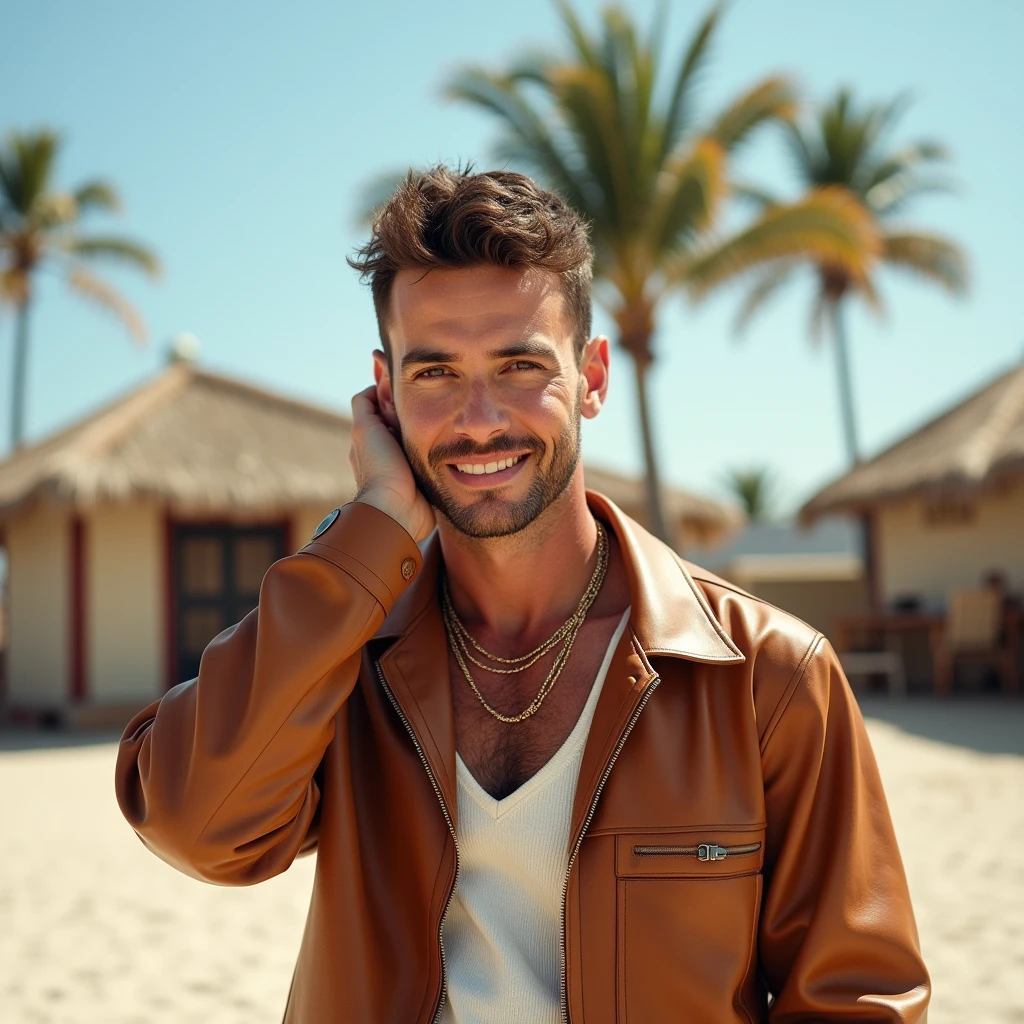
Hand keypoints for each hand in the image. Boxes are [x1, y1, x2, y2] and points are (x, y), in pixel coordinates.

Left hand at [349, 386, 435, 541]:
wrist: (397, 510)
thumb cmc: (380, 469)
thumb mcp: (365, 429)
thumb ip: (365, 406)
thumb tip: (375, 384)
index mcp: (372, 440)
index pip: (384, 409)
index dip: (396, 396)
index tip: (414, 387)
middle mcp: (387, 453)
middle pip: (404, 422)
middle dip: (418, 412)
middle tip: (437, 401)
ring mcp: (406, 467)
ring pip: (421, 439)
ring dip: (433, 431)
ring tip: (448, 419)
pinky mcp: (424, 480)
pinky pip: (434, 459)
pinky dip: (441, 450)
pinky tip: (452, 442)